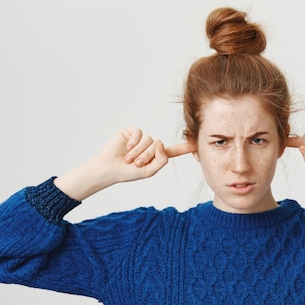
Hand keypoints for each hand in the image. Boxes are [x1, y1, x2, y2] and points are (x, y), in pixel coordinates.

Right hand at [55, 128, 195, 200]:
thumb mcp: (149, 171)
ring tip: (129, 159)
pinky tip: (126, 148)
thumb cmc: (128, 172)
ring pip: (149, 141)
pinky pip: (139, 134)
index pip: (172, 151)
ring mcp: (141, 138)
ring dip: (139, 152)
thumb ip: (161, 160)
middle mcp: (150, 145)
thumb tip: (161, 144)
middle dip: (147, 156)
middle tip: (135, 164)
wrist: (110, 169)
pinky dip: (133, 143)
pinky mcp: (131, 132)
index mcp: (156, 156)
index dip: (183, 147)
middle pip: (158, 146)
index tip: (195, 143)